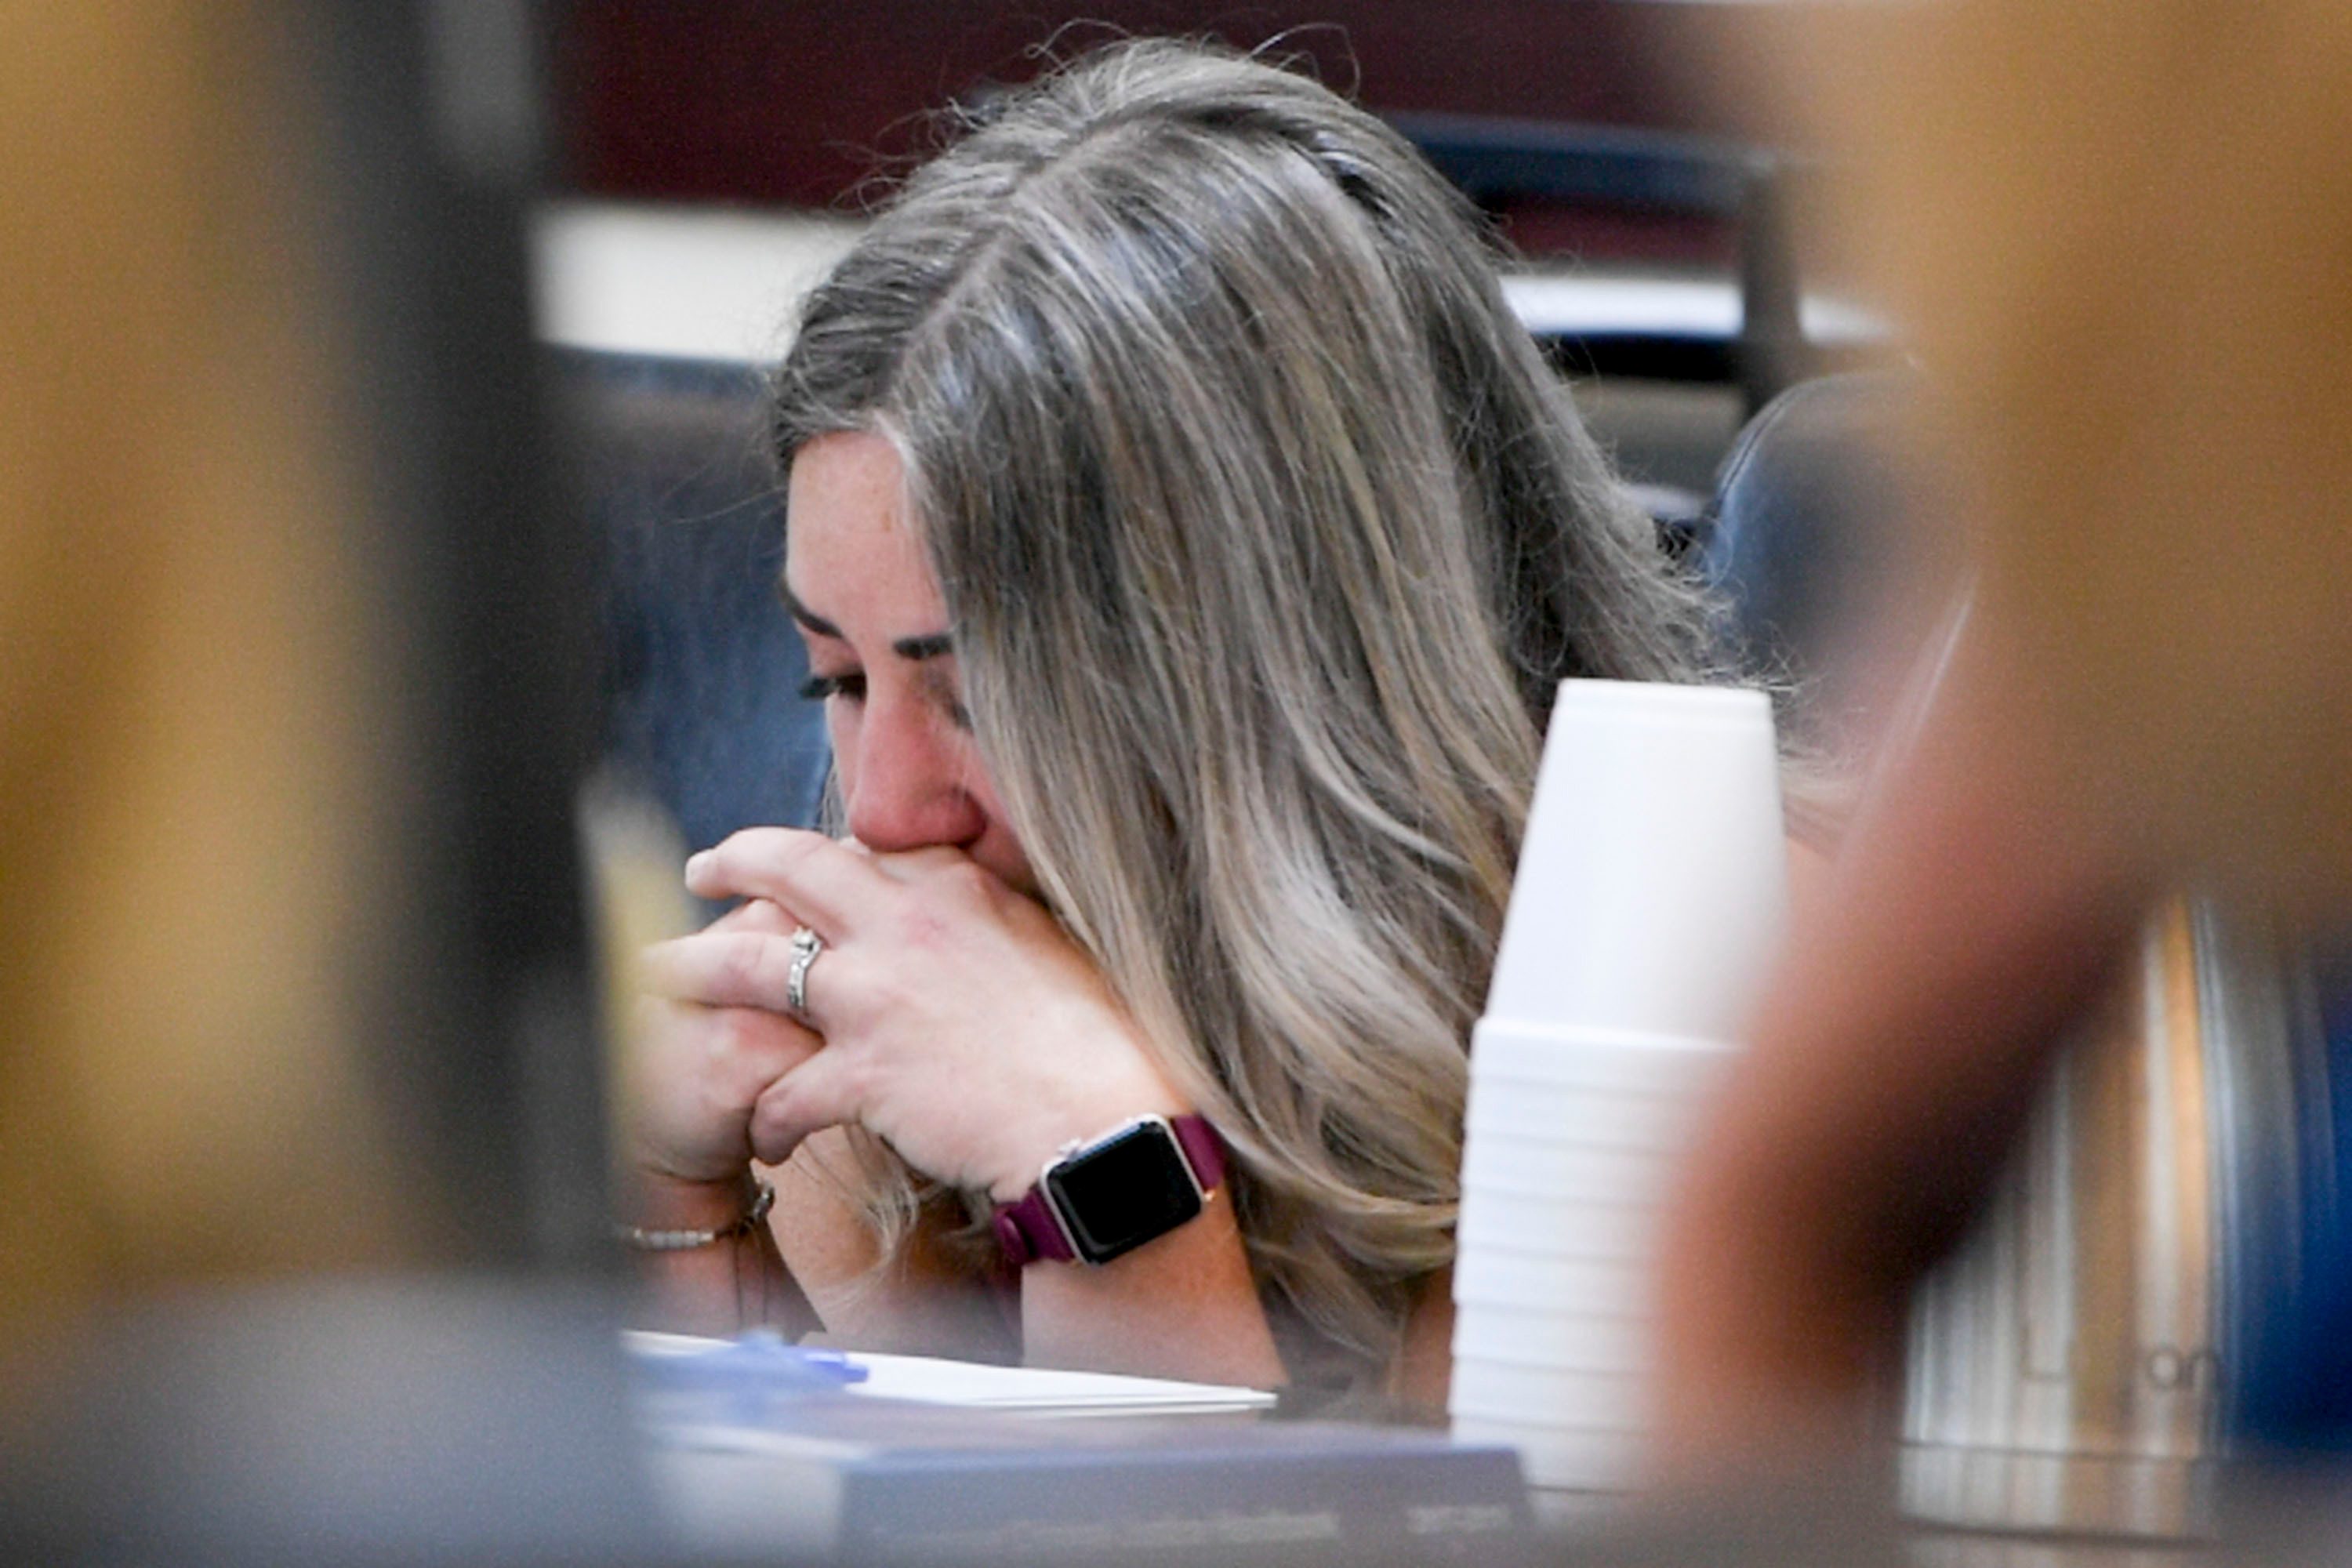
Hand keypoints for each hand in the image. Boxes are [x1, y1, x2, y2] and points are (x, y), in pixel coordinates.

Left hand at [647, 828, 1185, 1198]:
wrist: (1106, 1120)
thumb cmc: (1099, 1042)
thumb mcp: (1049, 947)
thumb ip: (994, 920)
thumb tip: (976, 912)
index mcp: (953, 889)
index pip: (862, 849)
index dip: (816, 855)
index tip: (795, 863)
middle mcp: (905, 924)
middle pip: (788, 868)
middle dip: (732, 862)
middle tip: (700, 869)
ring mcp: (878, 994)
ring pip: (749, 964)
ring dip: (692, 970)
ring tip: (658, 979)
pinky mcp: (865, 1071)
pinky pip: (782, 1090)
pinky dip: (764, 1116)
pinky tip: (760, 1137)